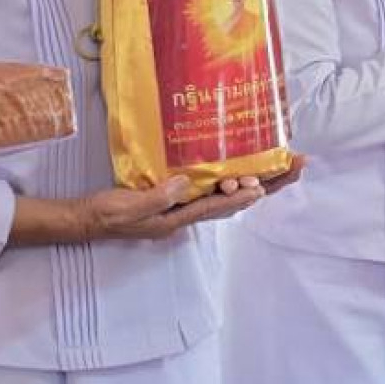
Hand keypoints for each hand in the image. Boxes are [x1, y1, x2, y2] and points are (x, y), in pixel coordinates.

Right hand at [36, 168, 293, 244]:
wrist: (87, 220)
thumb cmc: (107, 214)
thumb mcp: (129, 206)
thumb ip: (157, 197)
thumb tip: (186, 182)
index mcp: (179, 217)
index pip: (223, 204)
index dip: (250, 192)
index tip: (276, 179)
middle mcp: (187, 213)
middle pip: (236, 199)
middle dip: (268, 184)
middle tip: (297, 165)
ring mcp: (181, 206)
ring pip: (226, 194)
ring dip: (254, 181)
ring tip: (280, 164)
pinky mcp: (173, 197)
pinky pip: (209, 189)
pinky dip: (229, 179)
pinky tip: (237, 168)